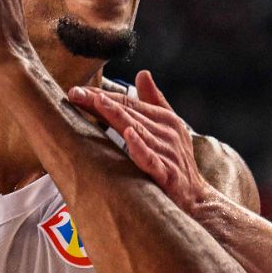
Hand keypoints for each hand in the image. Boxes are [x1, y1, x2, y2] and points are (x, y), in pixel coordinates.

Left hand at [67, 71, 212, 209]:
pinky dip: (140, 147)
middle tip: (76, 94)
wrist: (195, 198)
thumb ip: (154, 101)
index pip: (128, 103)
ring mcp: (167, 152)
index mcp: (164, 119)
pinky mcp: (168, 174)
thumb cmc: (177, 160)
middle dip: (101, 102)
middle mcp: (166, 132)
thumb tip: (142, 73)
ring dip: (118, 117)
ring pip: (138, 131)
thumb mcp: (169, 127)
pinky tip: (128, 136)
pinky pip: (152, 159)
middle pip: (129, 113)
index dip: (103, 95)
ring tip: (99, 103)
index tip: (77, 91)